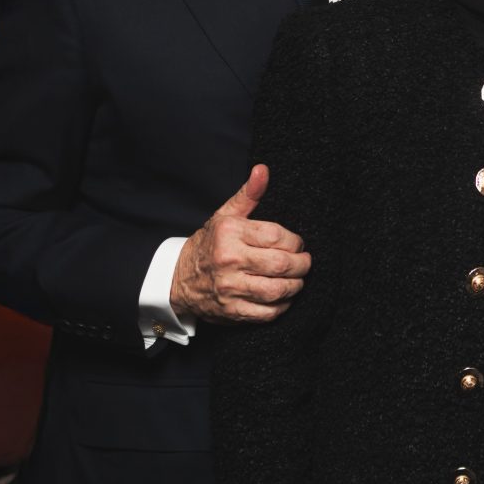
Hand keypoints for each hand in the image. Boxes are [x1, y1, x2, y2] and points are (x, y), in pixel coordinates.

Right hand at [170, 164, 310, 324]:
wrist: (177, 279)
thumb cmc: (208, 245)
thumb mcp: (224, 216)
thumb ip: (248, 195)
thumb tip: (263, 170)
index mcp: (230, 234)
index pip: (278, 236)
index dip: (296, 241)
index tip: (298, 244)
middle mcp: (229, 261)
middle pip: (282, 265)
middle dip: (302, 264)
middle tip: (305, 263)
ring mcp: (230, 288)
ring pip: (278, 290)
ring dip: (296, 285)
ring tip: (297, 279)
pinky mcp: (232, 311)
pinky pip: (268, 313)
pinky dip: (282, 306)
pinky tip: (283, 296)